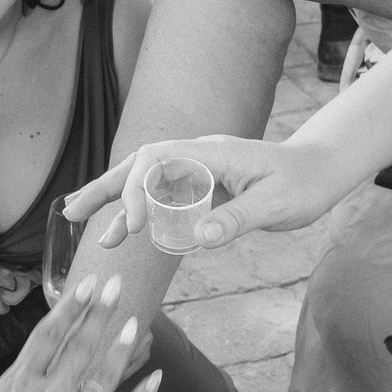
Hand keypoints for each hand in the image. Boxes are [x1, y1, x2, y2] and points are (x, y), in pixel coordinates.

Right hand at [0, 272, 161, 391]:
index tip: (88, 284)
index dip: (71, 307)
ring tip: (136, 321)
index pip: (50, 334)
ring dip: (122, 345)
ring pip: (106, 373)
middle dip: (101, 311)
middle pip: (82, 343)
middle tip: (117, 284)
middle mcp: (53, 391)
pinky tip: (157, 378)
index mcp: (21, 382)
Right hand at [67, 135, 359, 251]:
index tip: (135, 227)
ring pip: (146, 181)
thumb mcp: (276, 205)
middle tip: (71, 213)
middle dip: (105, 188)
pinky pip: (162, 197)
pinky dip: (140, 212)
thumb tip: (199, 238)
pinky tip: (125, 234)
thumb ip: (237, 219)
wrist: (320, 171)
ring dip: (115, 202)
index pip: (157, 161)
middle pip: (139, 166)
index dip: (137, 190)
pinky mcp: (201, 186)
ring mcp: (197, 170)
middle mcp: (197, 156)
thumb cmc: (303, 185)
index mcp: (211, 154)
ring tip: (85, 227)